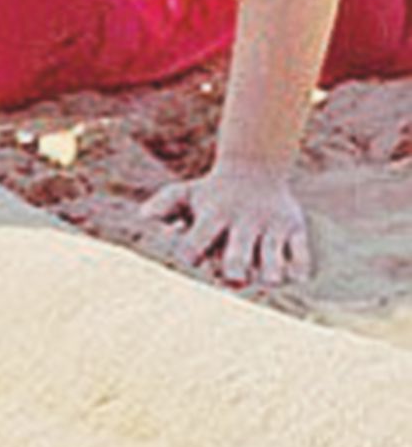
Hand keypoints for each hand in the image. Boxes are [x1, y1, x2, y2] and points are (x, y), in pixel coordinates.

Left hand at [139, 163, 310, 285]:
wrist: (255, 167)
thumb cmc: (211, 193)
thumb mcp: (183, 193)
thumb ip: (162, 205)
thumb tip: (144, 217)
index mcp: (214, 216)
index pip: (193, 249)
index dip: (191, 256)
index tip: (196, 254)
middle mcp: (243, 222)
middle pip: (235, 264)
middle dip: (231, 276)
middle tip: (231, 273)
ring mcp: (271, 227)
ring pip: (271, 269)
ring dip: (266, 278)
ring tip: (263, 274)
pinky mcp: (295, 230)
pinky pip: (301, 261)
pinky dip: (296, 272)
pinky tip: (287, 268)